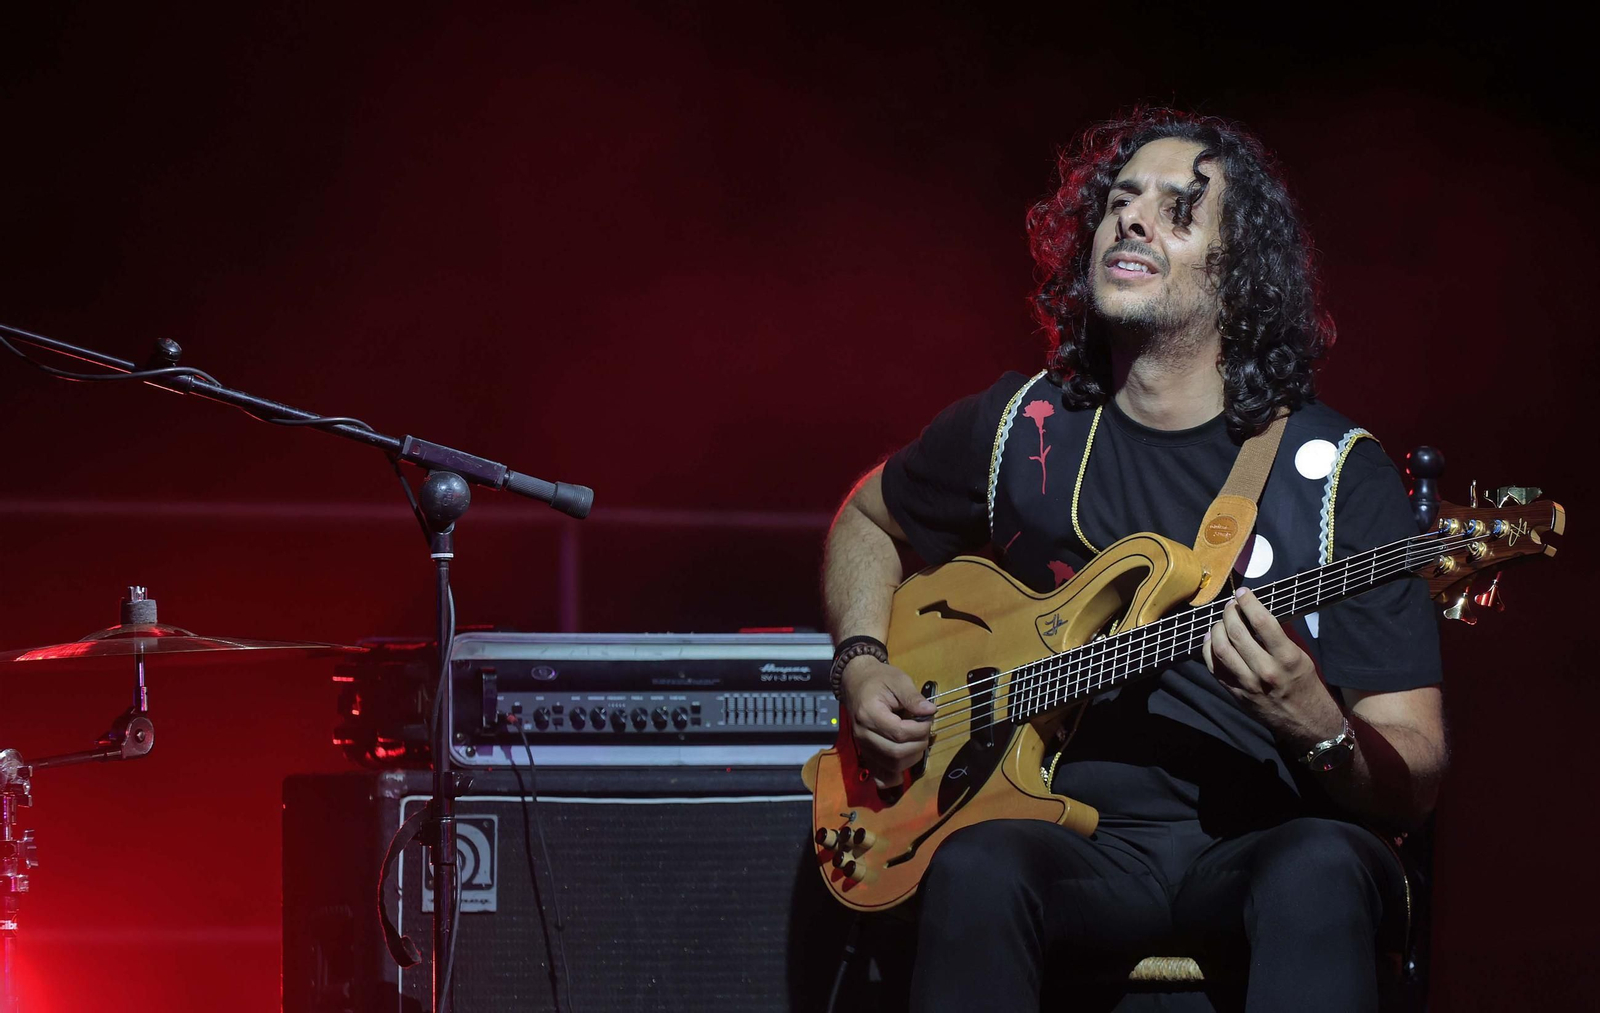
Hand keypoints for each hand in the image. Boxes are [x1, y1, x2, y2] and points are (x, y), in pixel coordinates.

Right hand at [840, 655, 935, 781]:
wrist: (856, 681)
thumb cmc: (878, 679)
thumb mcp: (898, 680)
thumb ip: (914, 697)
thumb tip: (931, 711)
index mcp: (869, 714)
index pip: (899, 733)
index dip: (919, 730)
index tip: (928, 719)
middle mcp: (863, 734)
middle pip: (896, 753)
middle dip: (918, 745)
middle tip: (924, 731)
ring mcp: (862, 746)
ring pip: (891, 766)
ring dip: (911, 758)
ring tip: (916, 741)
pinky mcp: (865, 753)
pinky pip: (879, 775)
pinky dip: (894, 776)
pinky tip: (904, 764)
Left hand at [1202, 587, 1344, 752]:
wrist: (1307, 723)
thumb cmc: (1306, 685)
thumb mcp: (1302, 657)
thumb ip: (1280, 637)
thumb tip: (1257, 612)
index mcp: (1288, 659)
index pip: (1263, 623)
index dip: (1249, 603)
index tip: (1243, 593)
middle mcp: (1266, 671)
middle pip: (1237, 633)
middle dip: (1229, 613)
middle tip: (1230, 605)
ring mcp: (1247, 684)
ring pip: (1221, 649)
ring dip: (1216, 629)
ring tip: (1221, 620)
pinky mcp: (1235, 693)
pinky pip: (1214, 667)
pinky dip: (1209, 649)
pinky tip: (1212, 639)